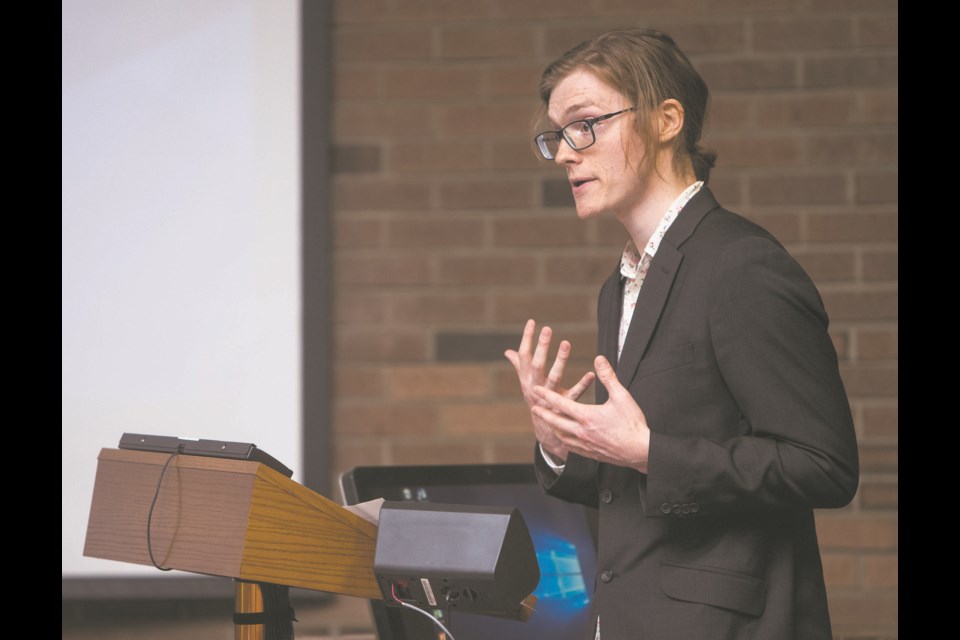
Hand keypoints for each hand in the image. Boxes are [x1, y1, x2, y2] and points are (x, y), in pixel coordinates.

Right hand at [505, 319, 594, 462]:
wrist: (545, 430)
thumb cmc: (537, 400)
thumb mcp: (527, 383)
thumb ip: (520, 367)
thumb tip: (508, 351)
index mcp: (527, 380)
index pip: (524, 356)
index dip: (527, 339)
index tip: (532, 322)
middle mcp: (536, 388)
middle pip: (537, 365)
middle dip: (542, 347)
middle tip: (548, 329)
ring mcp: (550, 398)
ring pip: (554, 377)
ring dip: (560, 360)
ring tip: (566, 343)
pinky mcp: (565, 407)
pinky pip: (574, 394)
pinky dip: (582, 384)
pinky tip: (591, 374)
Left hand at [532, 355, 650, 472]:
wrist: (640, 451)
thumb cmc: (633, 423)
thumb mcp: (622, 395)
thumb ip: (608, 376)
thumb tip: (599, 359)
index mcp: (586, 416)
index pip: (561, 403)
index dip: (546, 395)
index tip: (535, 390)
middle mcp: (581, 431)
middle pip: (555, 421)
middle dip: (543, 414)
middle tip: (534, 408)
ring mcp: (585, 444)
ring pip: (562, 436)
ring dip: (553, 427)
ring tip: (548, 422)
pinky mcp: (590, 453)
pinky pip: (571, 447)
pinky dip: (565, 440)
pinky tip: (566, 438)